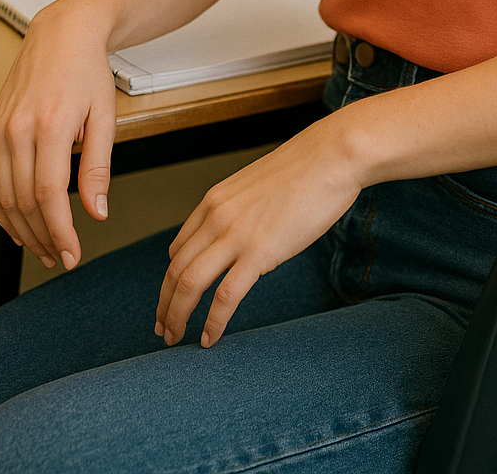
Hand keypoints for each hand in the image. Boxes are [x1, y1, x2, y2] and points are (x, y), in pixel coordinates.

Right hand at [0, 5, 115, 270]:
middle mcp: (17, 129)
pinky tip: (17, 224)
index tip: (73, 254)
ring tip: (43, 246)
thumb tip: (96, 212)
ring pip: (1, 197)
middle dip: (42, 238)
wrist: (62, 36)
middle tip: (62, 256)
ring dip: (20, 230)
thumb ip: (97, 168)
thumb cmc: (87, 71)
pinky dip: (0, 209)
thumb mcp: (105, 118)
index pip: (49, 196)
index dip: (60, 232)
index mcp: (50, 126)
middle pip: (22, 202)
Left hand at [155, 119, 360, 347]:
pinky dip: (213, 323)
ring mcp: (236, 235)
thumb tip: (244, 232)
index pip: (179, 249)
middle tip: (163, 330)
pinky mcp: (260, 252)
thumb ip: (242, 210)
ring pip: (190, 286)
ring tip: (176, 340)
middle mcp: (217, 217)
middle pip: (176, 270)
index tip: (171, 300)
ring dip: (178, 318)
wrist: (333, 155)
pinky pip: (225, 296)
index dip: (170, 281)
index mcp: (215, 200)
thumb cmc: (306, 168)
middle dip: (165, 305)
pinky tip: (211, 338)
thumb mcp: (258, 185)